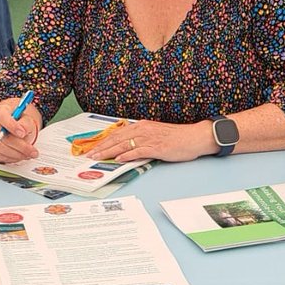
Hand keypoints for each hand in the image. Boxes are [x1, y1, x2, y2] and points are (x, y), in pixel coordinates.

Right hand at [0, 97, 42, 162]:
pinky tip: (20, 156)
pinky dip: (11, 158)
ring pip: (1, 149)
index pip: (2, 117)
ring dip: (17, 155)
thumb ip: (25, 123)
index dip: (12, 126)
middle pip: (3, 137)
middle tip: (33, 151)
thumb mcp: (26, 118)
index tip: (22, 133)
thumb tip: (23, 130)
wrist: (13, 126)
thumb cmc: (19, 121)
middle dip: (20, 146)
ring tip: (29, 155)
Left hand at [84, 119, 213, 163]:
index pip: (118, 133)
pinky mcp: (157, 148)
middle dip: (101, 147)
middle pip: (117, 138)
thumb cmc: (176, 137)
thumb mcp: (155, 134)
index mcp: (142, 125)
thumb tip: (126, 147)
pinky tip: (118, 159)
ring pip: (124, 145)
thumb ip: (141, 138)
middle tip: (89, 155)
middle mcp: (143, 130)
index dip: (104, 141)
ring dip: (109, 152)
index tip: (93, 148)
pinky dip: (127, 155)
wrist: (194, 137)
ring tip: (98, 158)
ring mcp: (150, 138)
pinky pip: (138, 151)